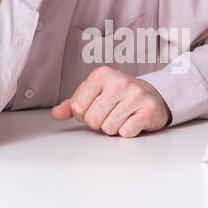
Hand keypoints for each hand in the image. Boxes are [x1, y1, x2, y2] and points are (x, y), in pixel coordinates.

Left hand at [50, 66, 170, 137]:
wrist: (151, 96)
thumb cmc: (119, 96)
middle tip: (110, 113)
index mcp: (101, 74)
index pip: (77, 107)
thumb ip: (72, 104)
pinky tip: (133, 120)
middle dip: (99, 122)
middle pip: (92, 120)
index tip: (95, 107)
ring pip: (109, 128)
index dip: (84, 113)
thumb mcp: (94, 95)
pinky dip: (127, 131)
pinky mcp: (148, 110)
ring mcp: (135, 95)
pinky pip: (126, 132)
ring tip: (122, 116)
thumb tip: (55, 113)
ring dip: (113, 128)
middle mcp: (119, 82)